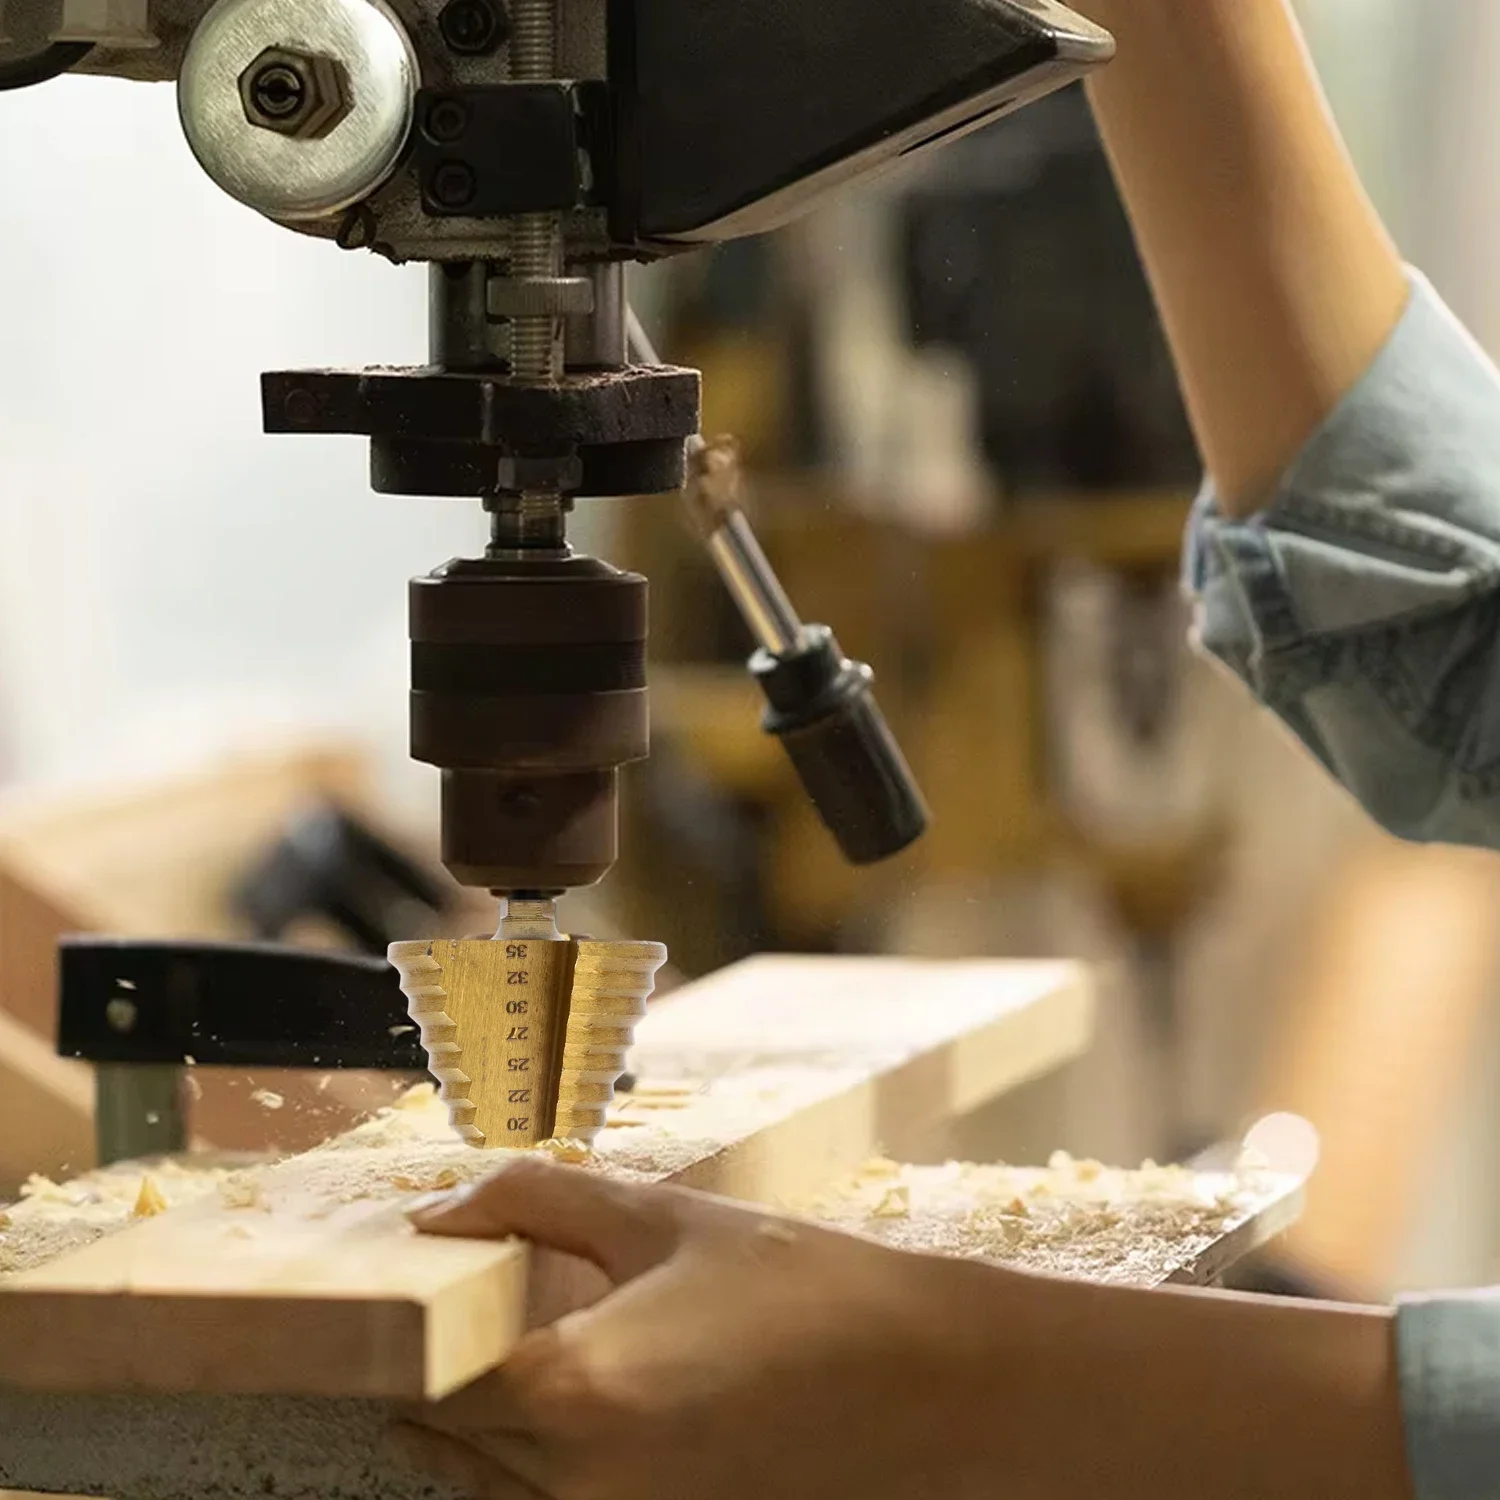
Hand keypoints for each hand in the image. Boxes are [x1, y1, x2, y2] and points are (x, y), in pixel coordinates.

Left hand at [389, 1155, 1409, 1499]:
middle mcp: (576, 1483)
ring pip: (479, 1478)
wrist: (920, 1384)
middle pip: (438, 1430)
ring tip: (508, 1329)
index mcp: (575, 1391)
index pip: (424, 1369)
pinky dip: (519, 1453)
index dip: (402, 1314)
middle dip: (431, 1359)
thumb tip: (444, 1203)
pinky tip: (565, 1381)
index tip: (406, 1266)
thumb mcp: (665, 1216)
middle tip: (459, 1284)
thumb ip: (539, 1197)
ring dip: (470, 1411)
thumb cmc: (801, 1285)